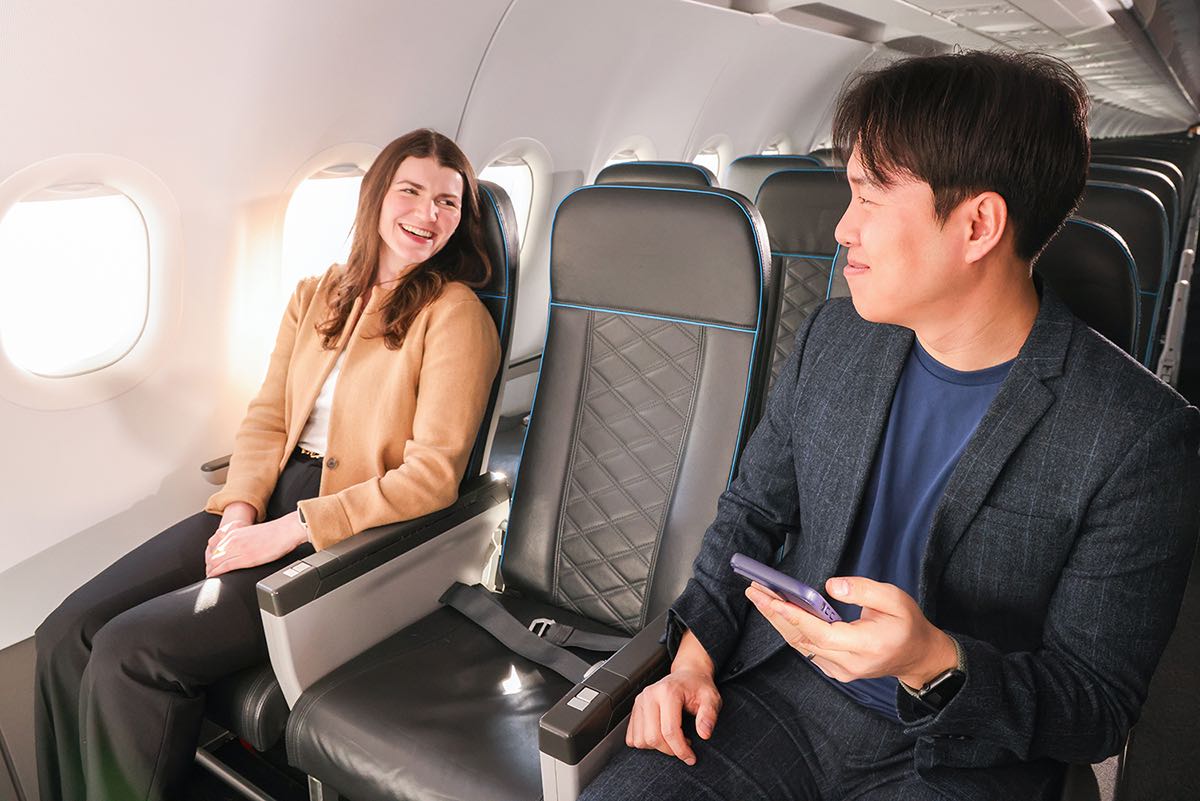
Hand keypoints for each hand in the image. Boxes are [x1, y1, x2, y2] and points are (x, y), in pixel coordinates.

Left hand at [205, 511, 307, 577]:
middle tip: (209, 574)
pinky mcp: (245, 558)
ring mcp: (238, 549)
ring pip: (216, 562)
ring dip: (211, 571)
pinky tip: (215, 578)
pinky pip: (225, 567)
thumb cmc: (275, 533)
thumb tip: (239, 549)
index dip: (211, 559)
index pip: (215, 549)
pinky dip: (217, 573)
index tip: (211, 566)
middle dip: (209, 566)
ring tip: (211, 578)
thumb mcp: (251, 533)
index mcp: (234, 533)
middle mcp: (233, 540)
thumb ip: (241, 539)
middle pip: (213, 556)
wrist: (286, 530)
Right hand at [626, 632, 721, 764]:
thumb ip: (709, 716)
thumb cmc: (699, 687)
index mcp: (668, 691)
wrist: (688, 675)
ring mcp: (640, 701)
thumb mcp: (711, 699)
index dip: (681, 749)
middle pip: (652, 737)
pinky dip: (646, 743)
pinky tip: (660, 736)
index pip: (669, 730)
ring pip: (640, 740)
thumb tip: (704, 733)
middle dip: (670, 750)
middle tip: (683, 748)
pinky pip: (632, 737)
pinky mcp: (635, 708)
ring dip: (657, 747)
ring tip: (672, 739)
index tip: (691, 757)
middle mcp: (650, 695)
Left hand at [745, 577, 956, 687]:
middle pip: (803, 638)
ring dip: (779, 620)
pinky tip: (777, 611)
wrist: (918, 657)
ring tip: (760, 595)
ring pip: (801, 645)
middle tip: (754, 589)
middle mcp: (848, 663)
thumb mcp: (895, 599)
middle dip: (775, 613)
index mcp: (865, 645)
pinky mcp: (835, 670)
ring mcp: (840, 670)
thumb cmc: (908, 624)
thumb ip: (863, 590)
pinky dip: (790, 629)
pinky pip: (807, 650)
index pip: (820, 633)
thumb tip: (830, 586)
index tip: (771, 599)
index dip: (793, 616)